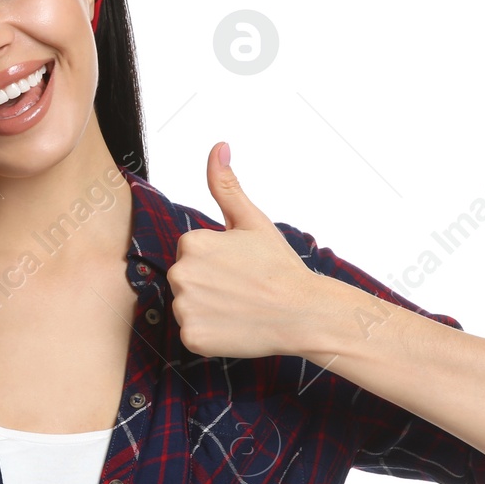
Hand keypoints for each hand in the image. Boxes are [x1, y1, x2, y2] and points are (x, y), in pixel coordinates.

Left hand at [169, 143, 337, 359]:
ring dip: (207, 310)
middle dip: (208, 284)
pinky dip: (210, 335)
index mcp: (192, 243)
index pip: (191, 253)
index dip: (218, 261)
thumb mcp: (252, 220)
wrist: (303, 313)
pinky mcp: (191, 337)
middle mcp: (181, 274)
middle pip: (185, 279)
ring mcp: (185, 308)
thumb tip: (218, 146)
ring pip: (187, 307)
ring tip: (238, 308)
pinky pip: (191, 335)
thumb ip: (226, 185)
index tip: (241, 269)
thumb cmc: (279, 266)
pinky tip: (234, 327)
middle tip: (241, 289)